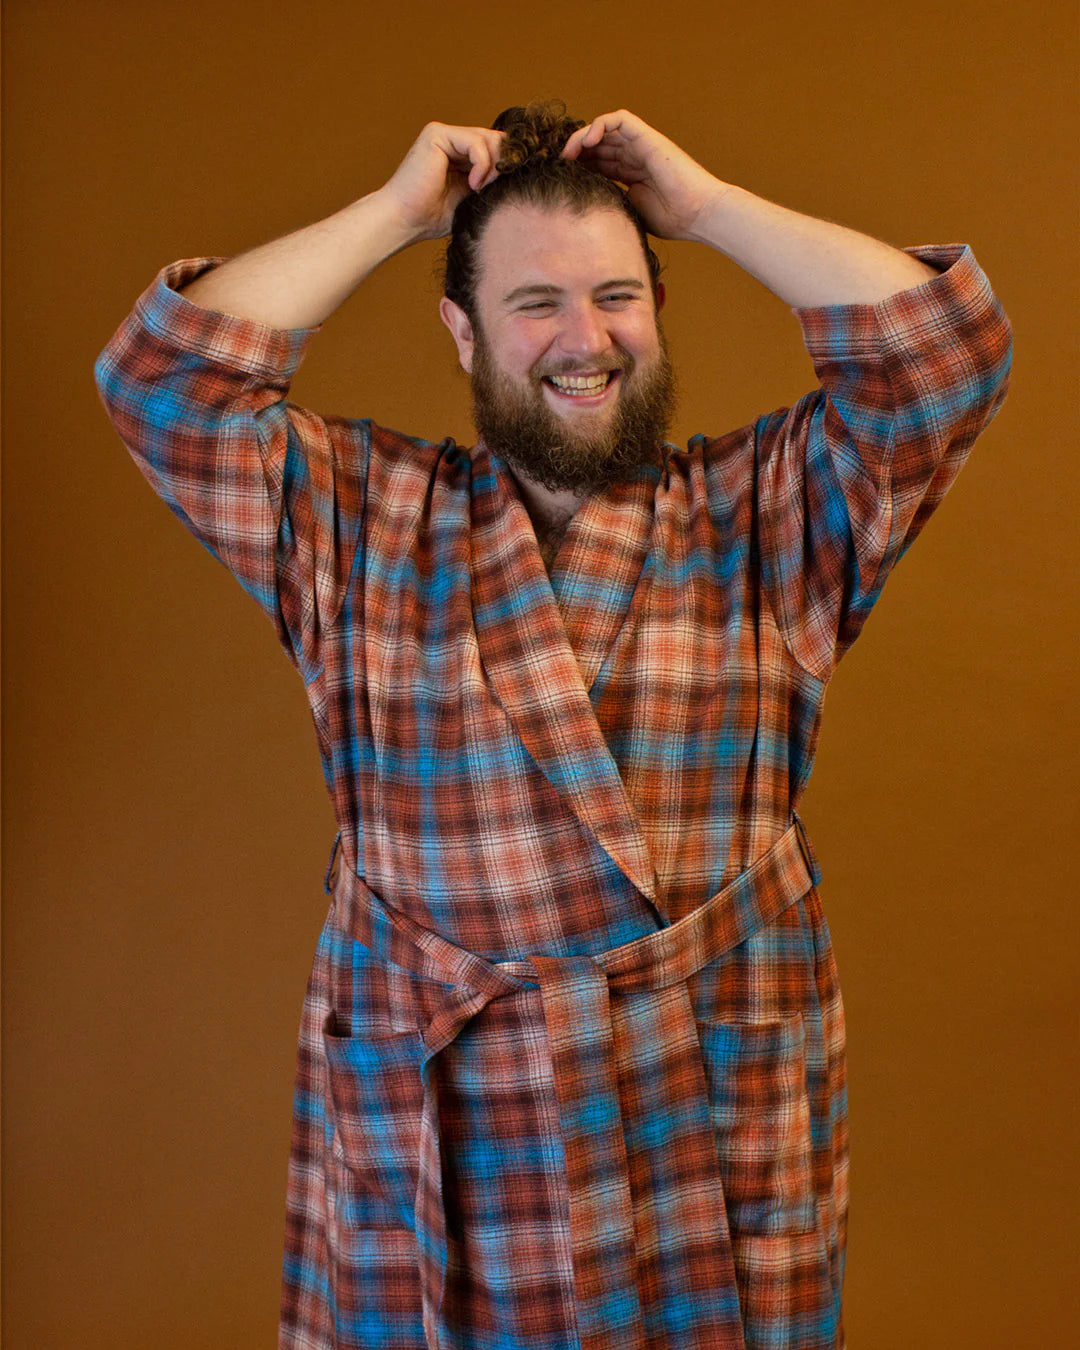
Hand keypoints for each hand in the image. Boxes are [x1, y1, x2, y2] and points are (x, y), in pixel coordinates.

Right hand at [379, 122, 505, 241]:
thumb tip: (523, 170)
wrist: (404, 221)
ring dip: (492, 166)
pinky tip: (473, 184)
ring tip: (479, 190)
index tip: (514, 183)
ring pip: (488, 139)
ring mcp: (443, 134)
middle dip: (504, 163)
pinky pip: (475, 142)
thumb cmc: (432, 218)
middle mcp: (452, 140)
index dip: (510, 162)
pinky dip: (481, 163)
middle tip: (497, 188)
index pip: (496, 148)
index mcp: (460, 154)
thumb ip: (491, 181)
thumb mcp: (473, 198)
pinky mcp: (437, 134)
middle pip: (496, 139)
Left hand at [560, 110, 727, 242]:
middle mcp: (633, 156)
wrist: (698, 214)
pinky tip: (587, 142)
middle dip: (574, 153)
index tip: (558, 179)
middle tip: (555, 166)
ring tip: (567, 155)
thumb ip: (610, 204)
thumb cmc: (672, 220)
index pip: (596, 163)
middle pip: (596, 145)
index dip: (576, 167)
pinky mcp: (647, 137)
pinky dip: (600, 125)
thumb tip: (582, 210)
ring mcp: (640, 145)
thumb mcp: (629, 212)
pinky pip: (620, 119)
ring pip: (603, 130)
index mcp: (629, 175)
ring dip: (581, 138)